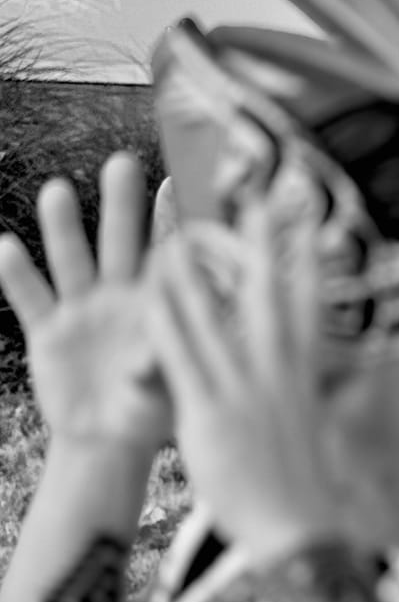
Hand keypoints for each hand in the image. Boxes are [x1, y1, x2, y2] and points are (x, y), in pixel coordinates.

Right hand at [0, 153, 171, 451]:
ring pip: (72, 260)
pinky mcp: (47, 329)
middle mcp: (119, 297)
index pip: (168, 255)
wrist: (107, 439)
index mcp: (158, 305)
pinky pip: (30, 297)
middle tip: (123, 162)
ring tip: (59, 190)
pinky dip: (16, 273)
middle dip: (121, 205)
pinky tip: (4, 245)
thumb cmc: (152, 412)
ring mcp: (82, 309)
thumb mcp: (165, 391)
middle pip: (120, 243)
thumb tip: (149, 355)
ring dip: (64, 228)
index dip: (173, 221)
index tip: (177, 181)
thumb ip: (155, 368)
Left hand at [145, 196, 344, 560]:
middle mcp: (278, 374)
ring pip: (216, 317)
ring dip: (196, 272)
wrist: (299, 532)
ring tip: (180, 234)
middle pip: (270, 294)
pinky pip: (180, 356)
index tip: (310, 226)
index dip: (310, 262)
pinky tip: (152, 293)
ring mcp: (243, 390)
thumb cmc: (312, 488)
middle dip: (264, 246)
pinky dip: (166, 319)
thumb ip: (333, 395)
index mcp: (307, 377)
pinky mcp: (208, 413)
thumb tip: (356, 376)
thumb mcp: (325, 431)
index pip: (312, 306)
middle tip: (256, 202)